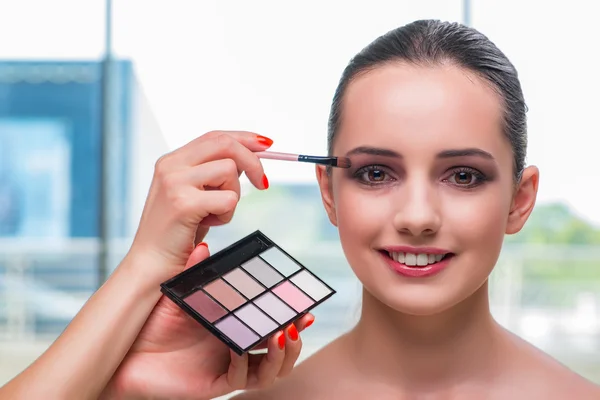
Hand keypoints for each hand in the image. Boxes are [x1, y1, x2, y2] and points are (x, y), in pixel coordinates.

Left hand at [103, 244, 314, 399]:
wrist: (128, 351)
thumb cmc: (155, 322)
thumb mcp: (181, 294)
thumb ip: (196, 272)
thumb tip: (203, 246)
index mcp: (235, 326)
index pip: (271, 324)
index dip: (291, 318)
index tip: (305, 306)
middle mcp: (237, 348)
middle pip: (279, 350)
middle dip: (295, 338)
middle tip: (301, 320)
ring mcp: (229, 367)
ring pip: (269, 370)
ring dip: (281, 355)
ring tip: (283, 334)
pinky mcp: (215, 383)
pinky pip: (240, 377)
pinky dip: (247, 363)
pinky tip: (242, 347)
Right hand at [128, 130, 272, 281]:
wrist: (151, 264)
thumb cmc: (177, 232)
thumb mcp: (195, 194)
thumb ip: (214, 173)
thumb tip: (248, 158)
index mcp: (173, 160)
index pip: (215, 136)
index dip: (245, 138)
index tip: (266, 146)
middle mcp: (171, 165)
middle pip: (225, 144)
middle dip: (252, 161)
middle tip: (263, 184)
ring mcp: (175, 182)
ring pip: (229, 170)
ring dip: (233, 195)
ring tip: (215, 214)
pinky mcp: (183, 203)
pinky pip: (228, 199)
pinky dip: (227, 215)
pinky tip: (209, 224)